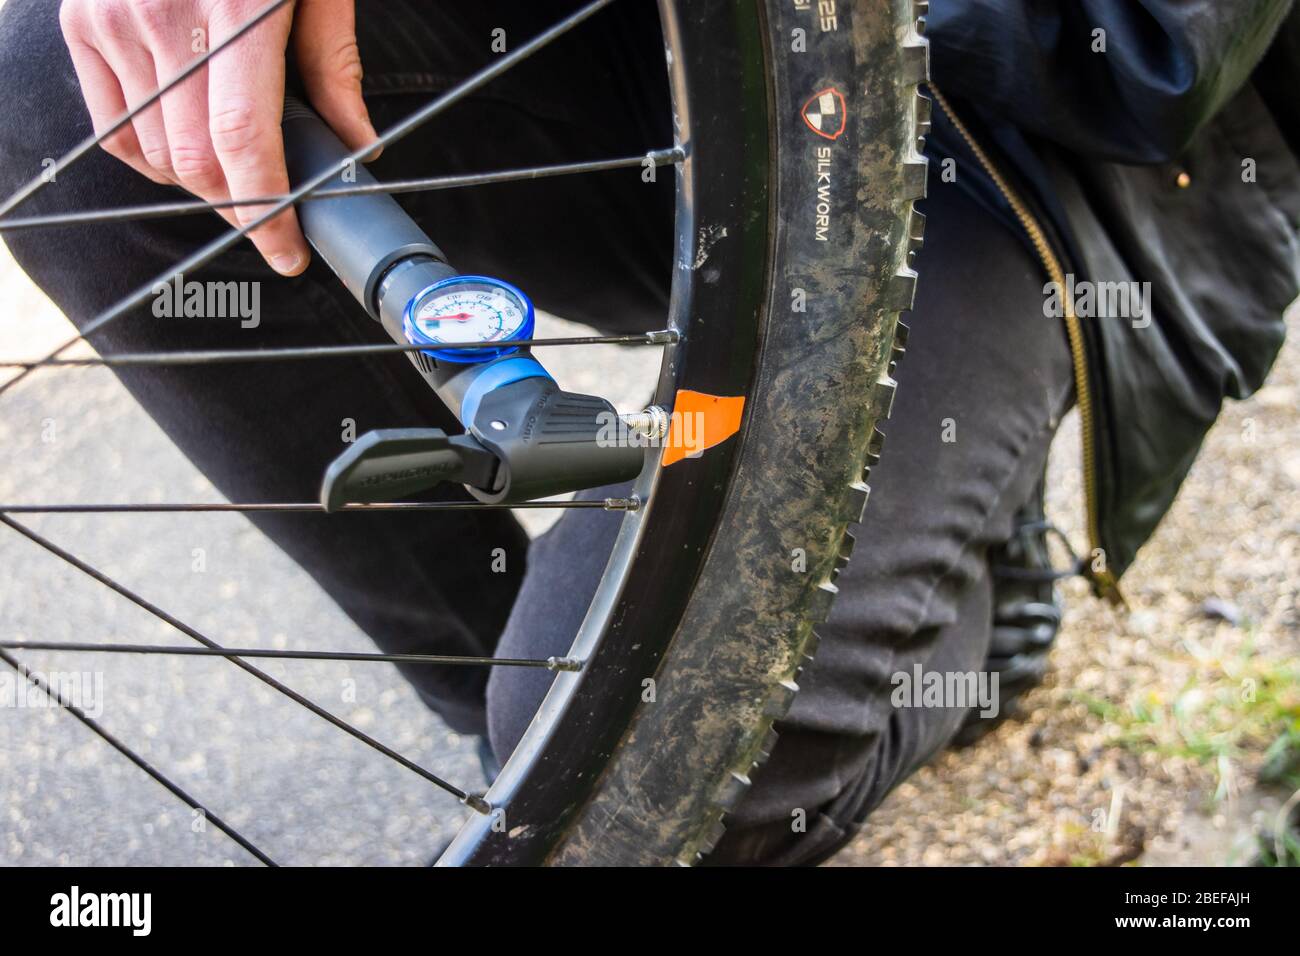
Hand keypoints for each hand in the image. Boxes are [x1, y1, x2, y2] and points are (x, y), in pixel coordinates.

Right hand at [59, 0, 380, 274]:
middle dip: (241, 206)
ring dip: (201, 184)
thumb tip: (355, 146)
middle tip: (276, 214)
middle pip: (196, 160)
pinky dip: (153, 158)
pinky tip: (189, 148)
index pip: (243, 138)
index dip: (269, 210)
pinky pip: (114, 131)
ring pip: (155, 155)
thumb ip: (334, 64)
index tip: (289, 250)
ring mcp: (110, 18)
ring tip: (238, 172)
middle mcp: (162, 12)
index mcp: (235, 3)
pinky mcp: (80, 23)